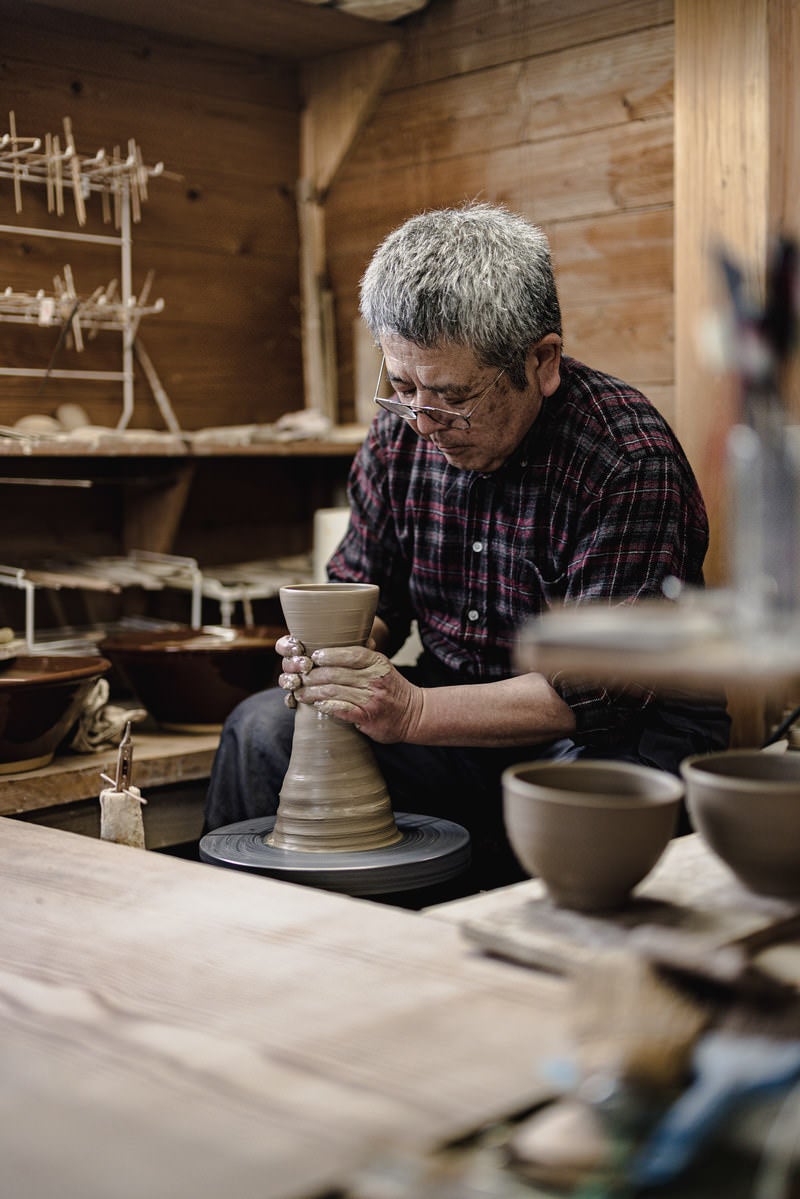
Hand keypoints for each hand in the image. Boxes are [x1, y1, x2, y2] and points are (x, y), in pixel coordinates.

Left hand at [280, 643, 423, 742]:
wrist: (415, 714)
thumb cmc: (393, 689)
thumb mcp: (382, 666)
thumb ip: (362, 657)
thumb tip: (334, 645)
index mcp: (377, 662)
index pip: (349, 654)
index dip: (329, 655)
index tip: (313, 657)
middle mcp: (374, 678)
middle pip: (336, 673)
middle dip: (312, 675)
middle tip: (298, 677)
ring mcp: (371, 698)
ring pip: (333, 691)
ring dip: (312, 692)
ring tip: (300, 693)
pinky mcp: (368, 717)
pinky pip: (341, 709)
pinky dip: (326, 706)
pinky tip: (316, 705)